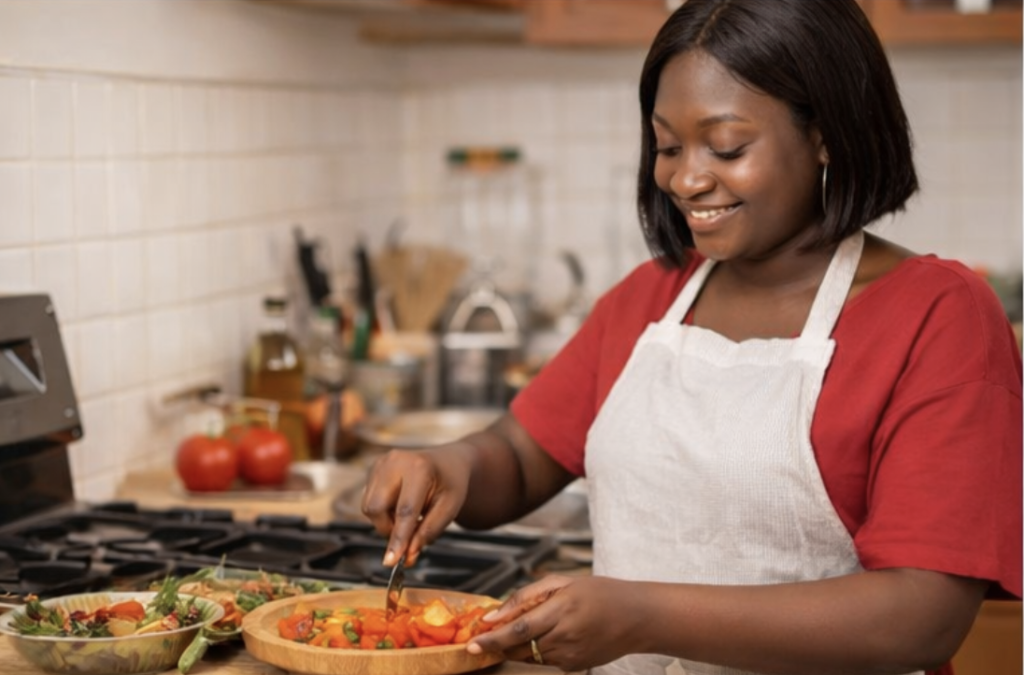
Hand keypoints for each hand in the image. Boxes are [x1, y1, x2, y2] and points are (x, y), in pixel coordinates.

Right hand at [360, 445, 473, 565]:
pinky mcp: (373, 469)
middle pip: (376, 508)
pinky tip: (400, 504)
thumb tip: (408, 555)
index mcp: (420, 468)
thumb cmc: (450, 483)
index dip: (398, 538)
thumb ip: (429, 531)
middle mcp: (395, 462)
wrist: (447, 462)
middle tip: (409, 533)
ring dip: (386, 521)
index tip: (391, 561)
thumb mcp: (450, 508)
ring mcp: (381, 463)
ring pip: (369, 507)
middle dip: (388, 529)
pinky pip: (368, 501)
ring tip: (410, 514)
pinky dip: (383, 511)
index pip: (405, 510)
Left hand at [467, 575, 642, 671]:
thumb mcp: (563, 582)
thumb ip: (526, 596)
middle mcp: (564, 636)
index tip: (472, 645)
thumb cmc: (599, 592)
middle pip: (518, 648)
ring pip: (528, 657)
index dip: (492, 639)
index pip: (518, 629)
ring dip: (515, 648)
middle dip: (497, 646)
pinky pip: (544, 661)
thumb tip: (494, 615)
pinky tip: (549, 637)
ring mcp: (570, 655)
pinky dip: (536, 652)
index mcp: (561, 610)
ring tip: (520, 632)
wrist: (637, 617)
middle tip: (481, 640)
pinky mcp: (574, 667)